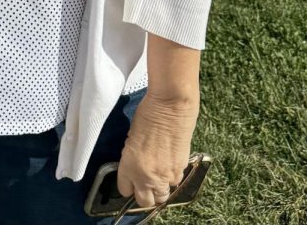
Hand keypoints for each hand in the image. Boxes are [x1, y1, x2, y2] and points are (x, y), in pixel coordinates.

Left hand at [115, 92, 198, 210]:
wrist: (171, 106)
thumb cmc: (147, 114)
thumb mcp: (131, 137)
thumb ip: (132, 158)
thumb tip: (136, 166)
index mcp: (130, 166)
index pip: (125, 190)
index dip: (127, 185)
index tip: (129, 179)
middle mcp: (147, 176)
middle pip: (145, 201)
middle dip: (144, 194)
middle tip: (144, 182)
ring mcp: (166, 175)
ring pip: (162, 196)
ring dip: (159, 188)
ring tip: (158, 174)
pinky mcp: (181, 169)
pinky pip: (175, 182)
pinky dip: (171, 177)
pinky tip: (169, 163)